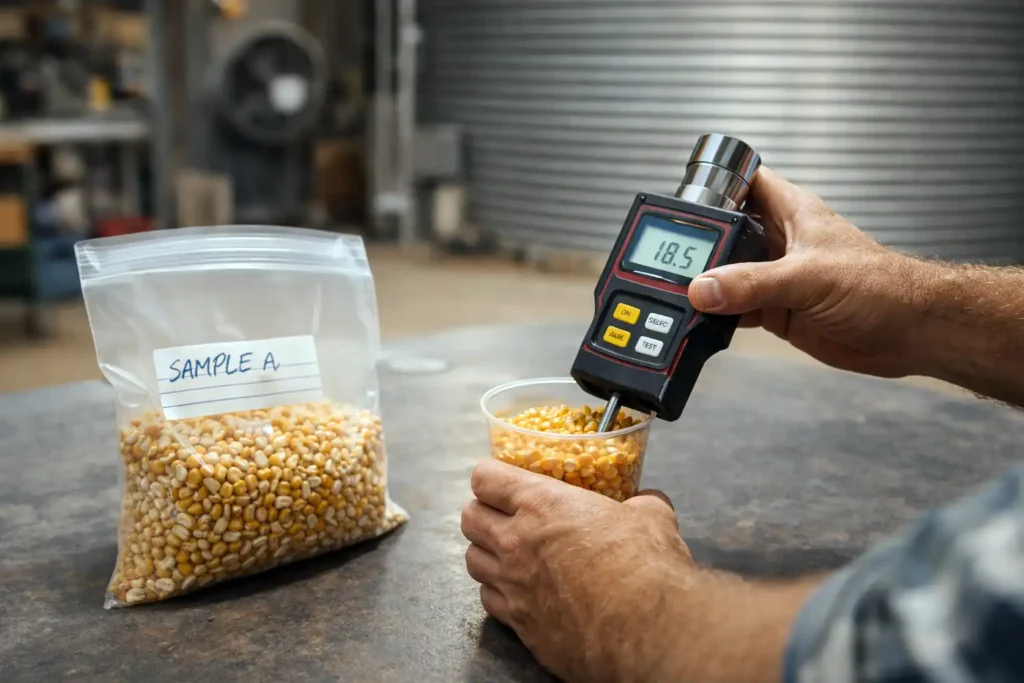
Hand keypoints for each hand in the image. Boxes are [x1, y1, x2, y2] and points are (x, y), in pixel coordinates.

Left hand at [462, 459, 688, 681]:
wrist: (643, 633)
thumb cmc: (646, 567)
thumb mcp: (650, 518)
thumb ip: (642, 505)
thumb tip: (649, 501)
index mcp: (542, 505)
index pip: (486, 478)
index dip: (491, 476)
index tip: (500, 479)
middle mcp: (516, 543)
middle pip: (470, 518)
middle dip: (482, 512)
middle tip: (501, 515)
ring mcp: (513, 587)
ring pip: (473, 561)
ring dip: (486, 553)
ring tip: (506, 554)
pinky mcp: (519, 625)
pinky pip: (489, 601)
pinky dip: (498, 594)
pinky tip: (518, 593)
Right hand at [687, 166, 926, 378]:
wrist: (910, 333)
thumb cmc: (882, 286)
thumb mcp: (809, 277)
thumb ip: (753, 283)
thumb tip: (703, 288)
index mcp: (791, 212)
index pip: (744, 182)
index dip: (714, 184)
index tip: (680, 199)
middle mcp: (780, 241)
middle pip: (725, 232)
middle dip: (700, 244)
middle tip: (669, 257)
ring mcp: (777, 277)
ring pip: (727, 274)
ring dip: (707, 285)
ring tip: (677, 291)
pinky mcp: (778, 310)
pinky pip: (736, 308)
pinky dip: (718, 316)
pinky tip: (701, 319)